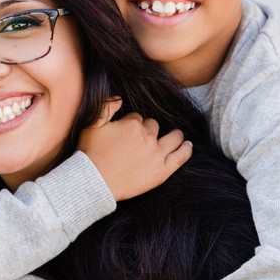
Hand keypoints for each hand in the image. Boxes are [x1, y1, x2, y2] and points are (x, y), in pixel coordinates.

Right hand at [77, 98, 191, 200]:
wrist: (94, 181)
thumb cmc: (91, 153)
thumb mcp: (92, 124)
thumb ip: (106, 106)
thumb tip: (119, 98)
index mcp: (133, 125)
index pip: (138, 118)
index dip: (131, 124)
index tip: (125, 132)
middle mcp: (148, 137)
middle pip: (154, 127)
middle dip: (150, 130)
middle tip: (143, 139)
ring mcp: (157, 154)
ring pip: (173, 138)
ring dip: (175, 135)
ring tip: (177, 136)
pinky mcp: (161, 171)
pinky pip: (180, 157)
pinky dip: (186, 150)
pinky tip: (188, 146)